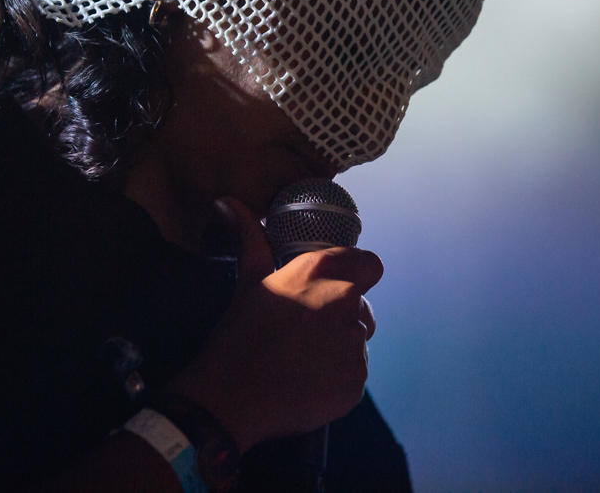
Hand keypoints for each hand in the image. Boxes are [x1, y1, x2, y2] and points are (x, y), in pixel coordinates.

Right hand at [166, 196, 382, 452]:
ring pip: (358, 341)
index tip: (339, 287)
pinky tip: (307, 380)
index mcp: (322, 271)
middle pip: (363, 306)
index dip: (358, 275)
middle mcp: (345, 302)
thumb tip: (228, 202)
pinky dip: (338, 378)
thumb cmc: (238, 335)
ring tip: (302, 358)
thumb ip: (251, 238)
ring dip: (339, 347)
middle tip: (306, 331)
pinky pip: (355, 374)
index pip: (371, 264)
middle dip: (342, 316)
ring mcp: (353, 344)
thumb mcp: (248, 280)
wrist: (229, 398)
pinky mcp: (356, 382)